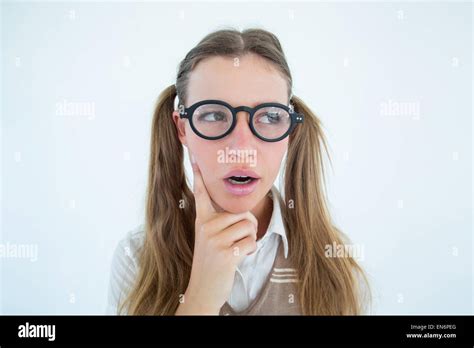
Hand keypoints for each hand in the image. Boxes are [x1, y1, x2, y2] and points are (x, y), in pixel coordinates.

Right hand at [175, 154, 257, 314]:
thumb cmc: (211, 262)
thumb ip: (220, 223)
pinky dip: (250, 250)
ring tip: (238, 248)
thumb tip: (246, 214)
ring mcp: (215, 240)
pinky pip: (251, 241)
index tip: (195, 158)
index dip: (200, 176)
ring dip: (250, 238)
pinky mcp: (225, 253)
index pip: (201, 194)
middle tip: (239, 239)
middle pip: (242, 212)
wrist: (203, 290)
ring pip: (249, 225)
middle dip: (249, 226)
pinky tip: (238, 257)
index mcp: (202, 221)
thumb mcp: (209, 239)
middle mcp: (206, 227)